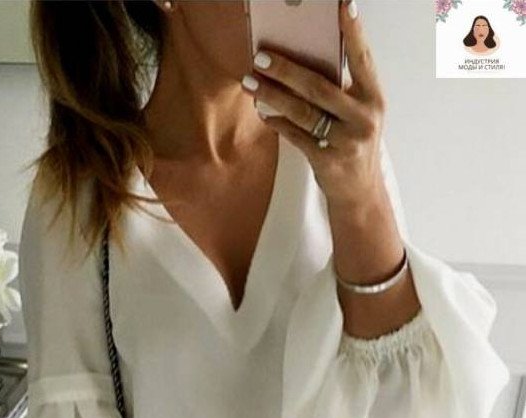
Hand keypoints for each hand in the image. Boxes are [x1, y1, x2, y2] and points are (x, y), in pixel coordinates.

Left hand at [241, 0, 386, 210]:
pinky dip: (277, 123)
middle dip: (286, 69)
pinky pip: (295, 136)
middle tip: (261, 56)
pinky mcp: (327, 160)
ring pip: (302, 112)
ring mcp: (346, 141)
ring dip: (272, 95)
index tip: (342, 4)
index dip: (353, 31)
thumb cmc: (353, 142)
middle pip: (319, 87)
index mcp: (374, 98)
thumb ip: (341, 88)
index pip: (362, 58)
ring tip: (249, 82)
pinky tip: (262, 112)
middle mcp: (364, 117)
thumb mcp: (357, 113)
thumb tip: (302, 56)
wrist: (359, 192)